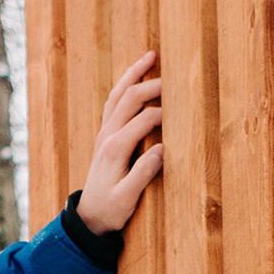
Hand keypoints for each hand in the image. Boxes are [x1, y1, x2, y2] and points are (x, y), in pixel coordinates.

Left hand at [75, 50, 163, 232]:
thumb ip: (143, 174)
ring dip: (133, 74)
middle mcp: (107, 136)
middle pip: (129, 99)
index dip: (165, 113)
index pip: (144, 120)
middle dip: (152, 85)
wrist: (89, 217)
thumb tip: (161, 150)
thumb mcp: (127, 198)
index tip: (184, 112)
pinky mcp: (104, 135)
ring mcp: (104, 133)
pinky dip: (124, 85)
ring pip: (117, 95)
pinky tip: (135, 78)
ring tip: (151, 56)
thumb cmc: (110, 210)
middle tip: (175, 77)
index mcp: (115, 149)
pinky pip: (112, 102)